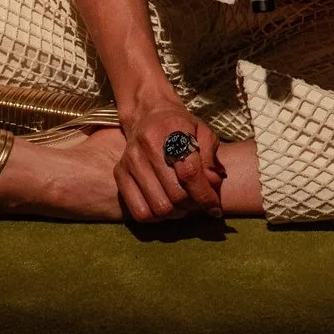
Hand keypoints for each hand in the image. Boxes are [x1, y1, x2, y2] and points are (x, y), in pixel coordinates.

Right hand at [116, 100, 223, 221]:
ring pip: (159, 207)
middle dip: (193, 205)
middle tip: (199, 203)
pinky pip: (140, 212)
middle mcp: (147, 145)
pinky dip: (157, 218)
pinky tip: (165, 207)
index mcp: (172, 130)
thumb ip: (211, 158)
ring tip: (183, 205)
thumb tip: (212, 185)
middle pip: (176, 194)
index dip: (205, 194)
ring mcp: (130, 160)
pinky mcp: (119, 173)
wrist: (148, 116)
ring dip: (177, 213)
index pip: (190, 173)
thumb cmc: (181, 128)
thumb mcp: (203, 132)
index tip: (214, 207)